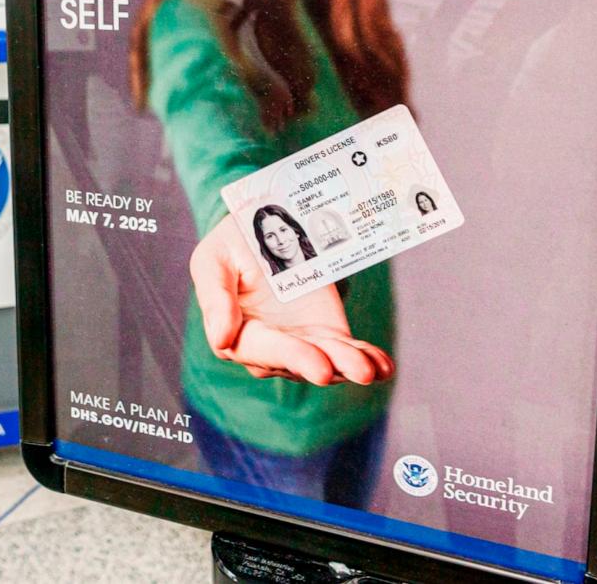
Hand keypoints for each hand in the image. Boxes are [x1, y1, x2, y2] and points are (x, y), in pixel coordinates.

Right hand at [190, 214, 394, 386]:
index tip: (314, 365)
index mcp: (237, 333)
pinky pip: (348, 351)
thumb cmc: (233, 245)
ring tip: (370, 369)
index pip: (260, 349)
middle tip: (333, 370)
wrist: (267, 227)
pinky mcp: (328, 334)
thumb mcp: (213, 259)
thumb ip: (215, 297)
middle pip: (295, 361)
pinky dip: (366, 358)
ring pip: (327, 361)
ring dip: (349, 366)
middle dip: (316, 365)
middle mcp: (271, 347)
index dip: (287, 356)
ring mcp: (303, 344)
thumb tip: (221, 340)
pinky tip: (383, 366)